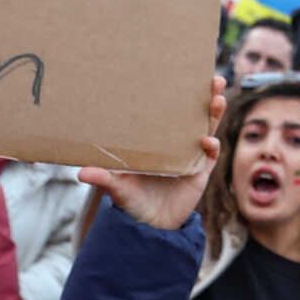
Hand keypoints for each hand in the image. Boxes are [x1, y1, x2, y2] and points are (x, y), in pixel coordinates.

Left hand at [79, 77, 224, 229]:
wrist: (151, 226)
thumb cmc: (132, 201)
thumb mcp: (117, 187)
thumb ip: (103, 178)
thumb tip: (80, 173)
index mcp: (158, 140)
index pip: (171, 111)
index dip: (180, 93)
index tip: (184, 74)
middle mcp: (176, 143)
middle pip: (195, 114)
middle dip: (207, 96)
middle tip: (214, 79)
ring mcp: (190, 156)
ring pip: (208, 129)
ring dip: (214, 114)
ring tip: (218, 99)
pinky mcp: (200, 172)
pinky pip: (210, 155)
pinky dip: (211, 146)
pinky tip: (207, 141)